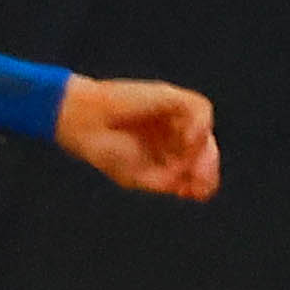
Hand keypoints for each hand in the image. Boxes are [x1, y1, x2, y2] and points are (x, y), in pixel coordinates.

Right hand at [57, 75, 219, 199]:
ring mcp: (172, 114)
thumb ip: (169, 181)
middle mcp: (173, 131)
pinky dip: (198, 126)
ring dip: (202, 151)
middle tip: (194, 183)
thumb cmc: (106, 150)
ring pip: (205, 131)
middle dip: (205, 169)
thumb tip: (202, 186)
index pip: (198, 166)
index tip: (192, 194)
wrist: (82, 124)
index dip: (203, 181)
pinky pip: (200, 108)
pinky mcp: (169, 95)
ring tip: (184, 163)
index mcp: (167, 151)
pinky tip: (185, 141)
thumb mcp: (139, 177)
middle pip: (207, 150)